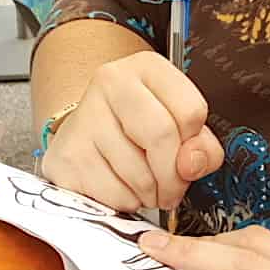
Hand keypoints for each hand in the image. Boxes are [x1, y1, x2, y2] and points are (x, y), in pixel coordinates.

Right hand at [37, 50, 222, 211]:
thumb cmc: (137, 129)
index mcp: (147, 68)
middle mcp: (111, 83)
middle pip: (162, 136)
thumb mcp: (179, 127)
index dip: (195, 145)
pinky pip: (114, 194)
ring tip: (146, 186)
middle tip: (172, 188)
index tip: (187, 155)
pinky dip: (126, 202)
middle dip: (174, 176)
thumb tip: (192, 163)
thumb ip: (202, 146)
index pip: (191, 110)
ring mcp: (84, 117)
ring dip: (151, 193)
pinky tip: (121, 187)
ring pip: (138, 172)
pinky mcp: (67, 155)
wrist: (86, 135)